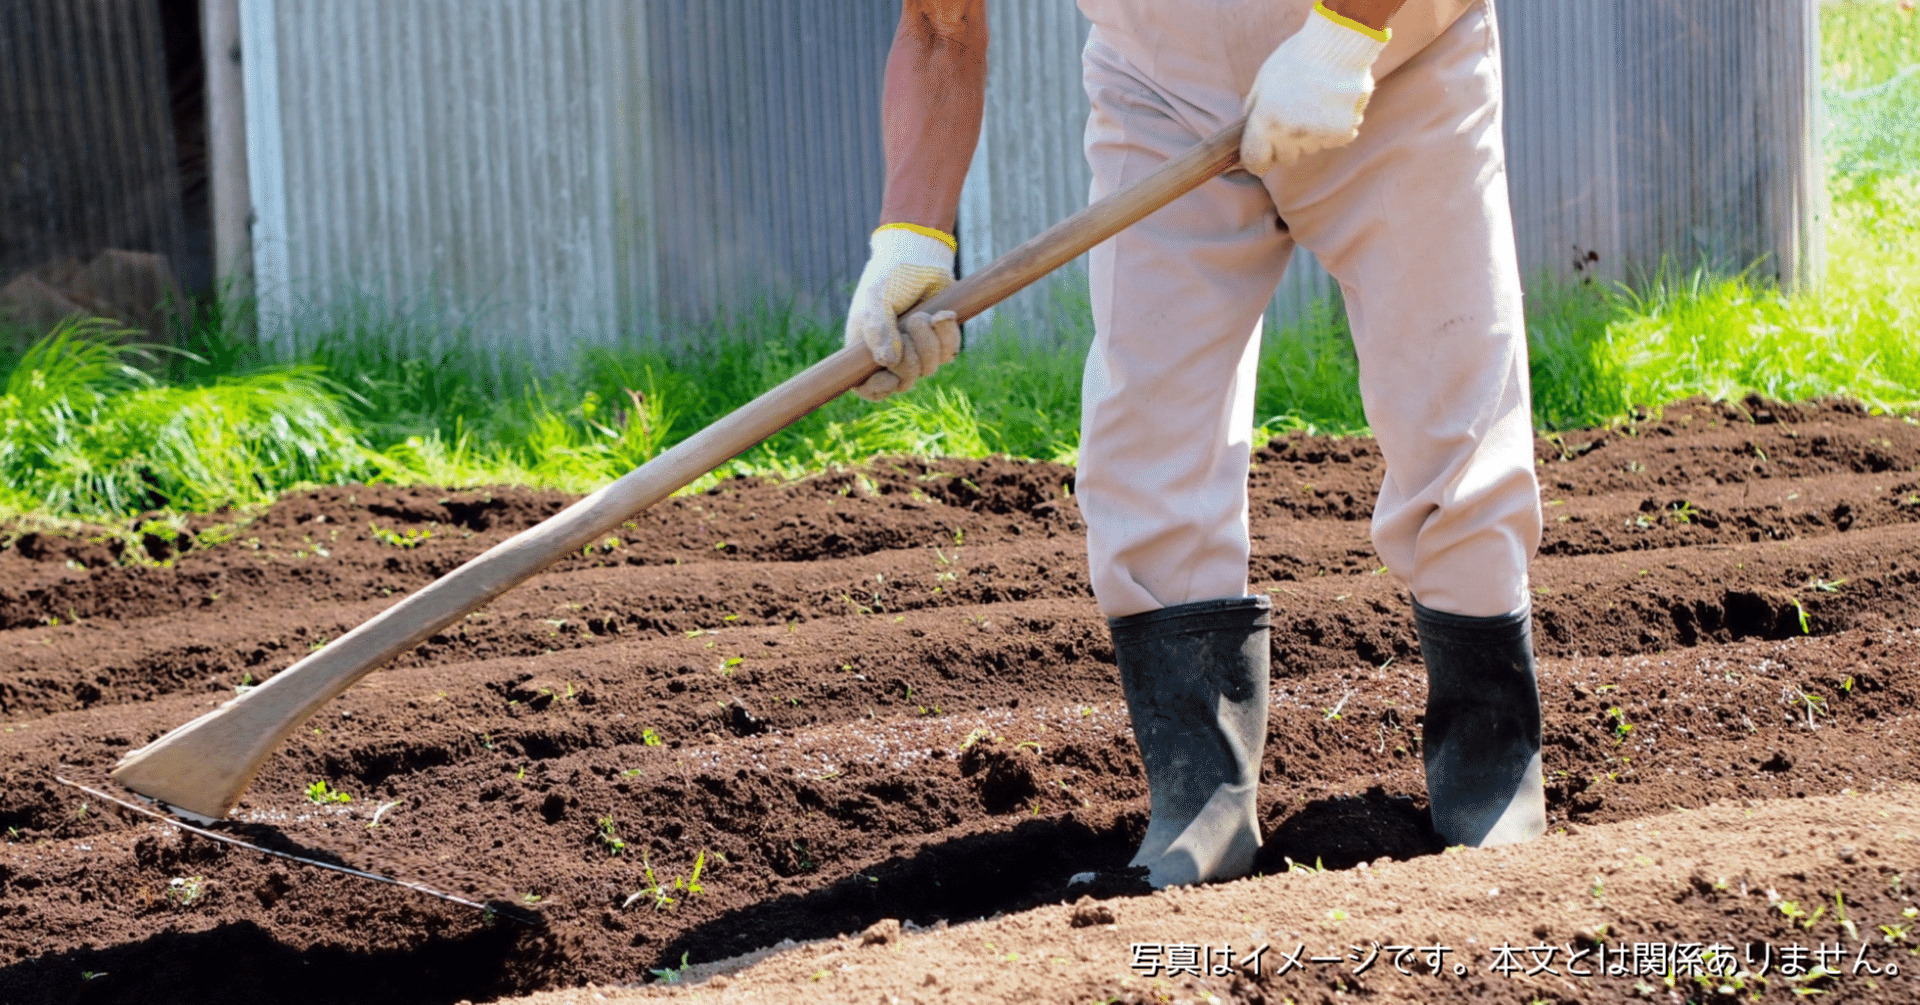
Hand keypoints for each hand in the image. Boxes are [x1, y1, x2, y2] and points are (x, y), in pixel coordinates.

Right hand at [844, 224, 962, 400]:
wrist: (920, 254)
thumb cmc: (890, 275)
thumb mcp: (877, 298)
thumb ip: (878, 329)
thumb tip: (887, 362)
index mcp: (866, 348)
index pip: (868, 387)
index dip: (878, 389)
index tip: (890, 377)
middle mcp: (891, 353)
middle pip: (904, 382)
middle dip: (913, 358)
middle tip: (912, 323)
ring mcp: (916, 348)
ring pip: (929, 369)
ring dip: (931, 343)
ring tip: (925, 315)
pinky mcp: (939, 340)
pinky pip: (949, 353)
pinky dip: (948, 336)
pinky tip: (943, 315)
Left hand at [1240, 1, 1390, 175]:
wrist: (1337, 45)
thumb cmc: (1297, 58)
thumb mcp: (1264, 80)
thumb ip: (1255, 109)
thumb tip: (1250, 131)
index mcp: (1265, 122)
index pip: (1255, 161)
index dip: (1257, 163)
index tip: (1261, 162)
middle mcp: (1290, 134)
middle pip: (1286, 158)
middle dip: (1286, 145)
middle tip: (1293, 120)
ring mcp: (1318, 136)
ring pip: (1311, 147)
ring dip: (1311, 134)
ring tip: (1316, 103)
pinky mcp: (1342, 133)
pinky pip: (1334, 140)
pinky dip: (1334, 128)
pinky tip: (1334, 104)